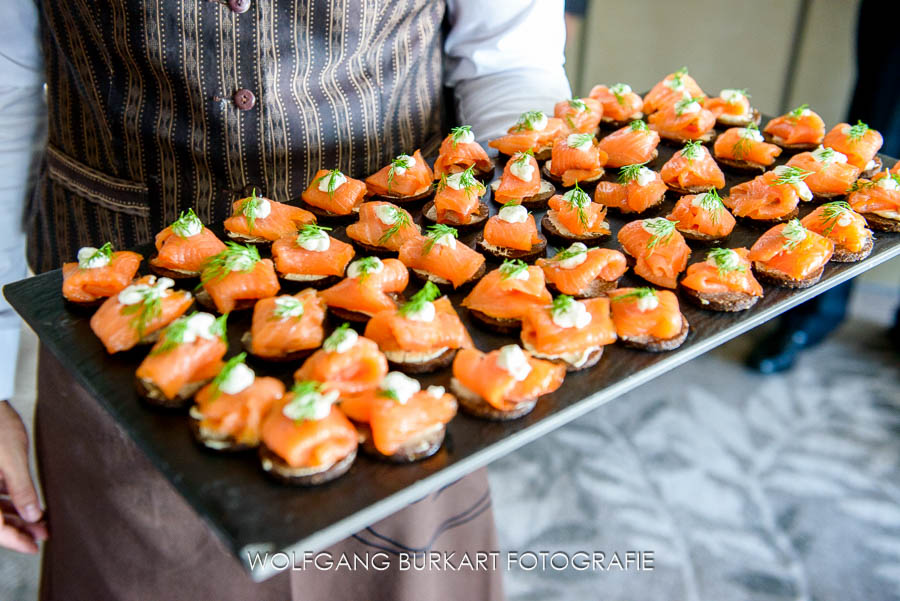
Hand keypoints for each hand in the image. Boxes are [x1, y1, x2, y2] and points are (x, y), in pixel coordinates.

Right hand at [0, 401, 46, 552]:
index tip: (34, 547)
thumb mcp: (12, 459)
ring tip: (41, 522)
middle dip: (19, 529)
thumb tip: (33, 516)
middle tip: (43, 535)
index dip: (14, 540)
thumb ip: (22, 489)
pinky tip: (28, 505)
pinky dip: (12, 502)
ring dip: (17, 517)